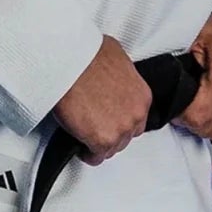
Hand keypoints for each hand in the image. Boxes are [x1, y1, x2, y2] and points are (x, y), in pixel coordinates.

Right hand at [54, 36, 152, 163]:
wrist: (69, 63)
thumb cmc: (87, 55)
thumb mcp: (116, 57)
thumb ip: (121, 75)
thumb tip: (112, 74)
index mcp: (142, 97)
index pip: (136, 120)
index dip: (119, 120)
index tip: (109, 119)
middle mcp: (136, 115)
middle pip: (125, 136)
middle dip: (110, 131)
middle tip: (94, 123)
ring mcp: (121, 129)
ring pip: (111, 148)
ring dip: (98, 142)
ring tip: (85, 131)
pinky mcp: (102, 140)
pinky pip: (95, 157)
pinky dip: (86, 153)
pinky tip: (79, 143)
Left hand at [178, 15, 211, 146]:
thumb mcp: (197, 39)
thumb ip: (178, 65)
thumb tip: (161, 83)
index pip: (193, 118)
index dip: (178, 111)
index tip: (176, 98)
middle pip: (204, 129)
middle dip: (189, 118)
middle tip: (185, 99)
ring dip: (203, 124)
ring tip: (199, 104)